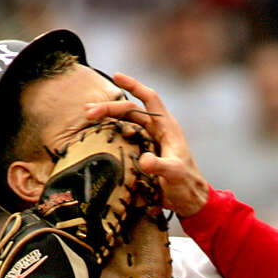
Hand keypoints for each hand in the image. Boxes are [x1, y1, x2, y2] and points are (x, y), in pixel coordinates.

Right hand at [85, 73, 209, 216]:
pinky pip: (126, 138)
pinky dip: (112, 134)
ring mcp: (150, 141)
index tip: (116, 76)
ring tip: (88, 118)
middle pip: (131, 111)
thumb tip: (145, 161)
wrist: (189, 201)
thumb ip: (161, 166)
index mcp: (167, 128)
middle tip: (89, 112)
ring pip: (126, 123)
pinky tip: (98, 136)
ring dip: (108, 119)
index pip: (149, 99)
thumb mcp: (174, 174)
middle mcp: (157, 130)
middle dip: (110, 108)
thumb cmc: (186, 185)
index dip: (134, 86)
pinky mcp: (144, 153)